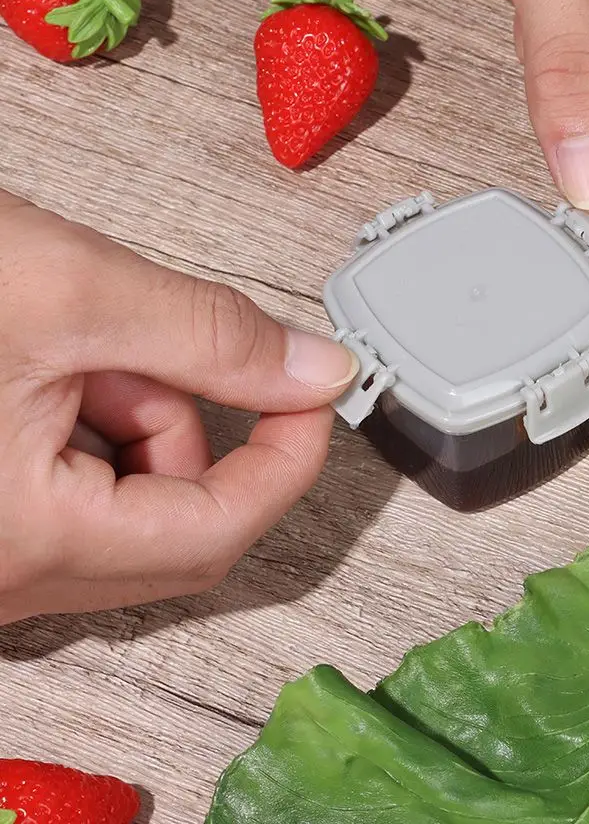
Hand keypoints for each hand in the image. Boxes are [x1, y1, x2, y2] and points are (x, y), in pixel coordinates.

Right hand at [0, 192, 357, 624]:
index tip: (316, 394)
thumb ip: (212, 337)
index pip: (218, 530)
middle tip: (160, 342)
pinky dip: (86, 424)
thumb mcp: (68, 292)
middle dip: (190, 422)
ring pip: (119, 503)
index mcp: (24, 540)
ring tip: (74, 336)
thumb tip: (316, 369)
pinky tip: (43, 361)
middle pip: (171, 521)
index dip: (289, 458)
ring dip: (132, 415)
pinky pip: (65, 493)